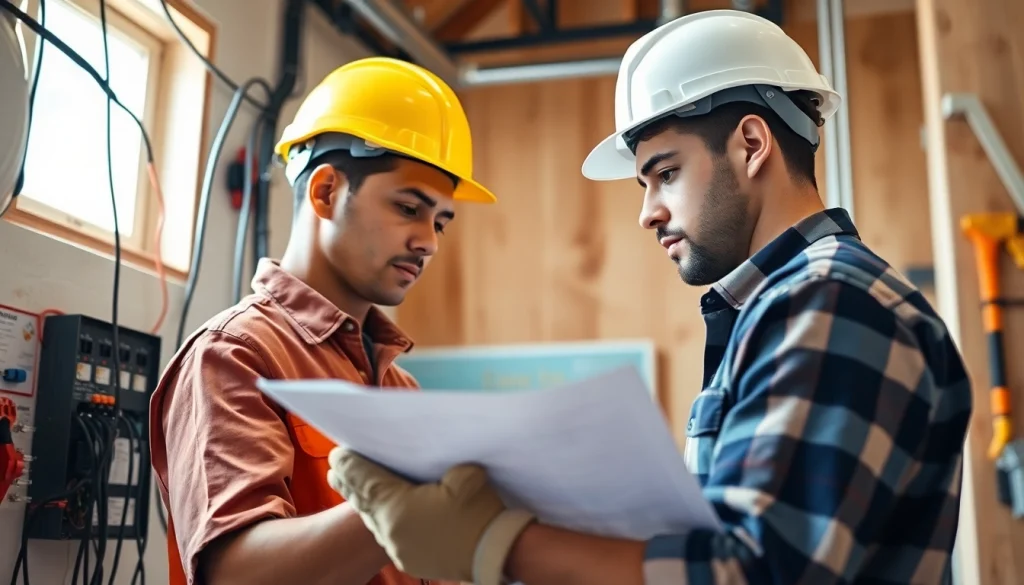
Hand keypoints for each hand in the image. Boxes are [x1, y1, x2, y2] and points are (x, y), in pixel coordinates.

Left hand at [327, 448, 535, 584]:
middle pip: (363, 502)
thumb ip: (442, 467)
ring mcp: (398, 549)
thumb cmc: (479, 513)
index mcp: (398, 507)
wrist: (496, 553)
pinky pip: (389, 535)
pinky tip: (384, 513)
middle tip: (335, 469)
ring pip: (374, 521)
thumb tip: (438, 467)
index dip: (349, 466)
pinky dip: (382, 520)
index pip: (365, 481)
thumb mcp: (464, 477)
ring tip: (354, 490)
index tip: (337, 454)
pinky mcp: (410, 560)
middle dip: (348, 484)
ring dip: (365, 503)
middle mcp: (391, 530)